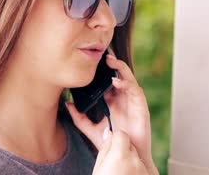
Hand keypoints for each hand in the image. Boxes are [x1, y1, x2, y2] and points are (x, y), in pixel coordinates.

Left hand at [65, 53, 157, 173]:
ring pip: (128, 78)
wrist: (127, 155)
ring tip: (110, 61)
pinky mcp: (141, 106)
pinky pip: (135, 90)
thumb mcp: (91, 129)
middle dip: (111, 63)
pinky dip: (127, 83)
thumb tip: (67, 104)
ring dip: (120, 68)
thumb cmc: (113, 142)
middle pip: (118, 74)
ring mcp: (132, 101)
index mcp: (113, 100)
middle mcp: (123, 98)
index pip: (107, 80)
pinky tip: (117, 81)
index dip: (101, 69)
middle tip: (102, 54)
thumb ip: (79, 118)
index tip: (91, 59)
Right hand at [92, 130, 147, 174]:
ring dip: (129, 160)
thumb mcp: (98, 167)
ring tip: (119, 172)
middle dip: (122, 150)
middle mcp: (134, 160)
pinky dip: (135, 170)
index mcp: (119, 154)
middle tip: (113, 163)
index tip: (110, 146)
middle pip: (129, 145)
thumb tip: (109, 134)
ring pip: (136, 156)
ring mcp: (143, 169)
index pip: (121, 134)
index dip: (115, 139)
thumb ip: (105, 148)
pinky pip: (142, 166)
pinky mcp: (147, 174)